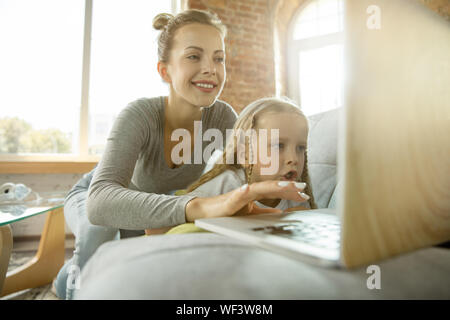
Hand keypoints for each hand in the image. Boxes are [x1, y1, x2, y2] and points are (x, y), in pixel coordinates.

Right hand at [185, 180, 308, 220]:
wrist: (206, 212)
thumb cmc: (228, 211)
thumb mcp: (252, 213)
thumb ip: (266, 213)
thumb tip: (283, 214)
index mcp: (255, 194)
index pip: (276, 191)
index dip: (290, 192)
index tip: (304, 194)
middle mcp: (249, 191)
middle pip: (271, 187)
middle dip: (287, 188)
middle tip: (303, 188)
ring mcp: (239, 195)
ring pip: (258, 189)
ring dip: (271, 187)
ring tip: (285, 186)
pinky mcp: (228, 202)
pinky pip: (236, 196)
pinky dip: (242, 192)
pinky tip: (247, 189)